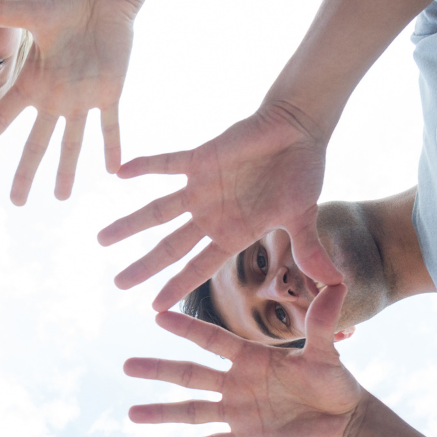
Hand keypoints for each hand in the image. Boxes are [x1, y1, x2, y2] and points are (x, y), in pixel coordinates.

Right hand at [0, 0, 141, 203]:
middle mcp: (54, 97)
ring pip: (72, 142)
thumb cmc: (66, 1)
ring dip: (67, 170)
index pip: (3, 119)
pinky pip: (110, 126)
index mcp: (32, 82)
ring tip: (61, 197)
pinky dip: (111, 146)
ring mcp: (81, 98)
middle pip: (36, 143)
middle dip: (27, 173)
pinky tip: (112, 171)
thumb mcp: (31, 12)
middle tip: (18, 203)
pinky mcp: (109, 93)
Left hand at [100, 104, 343, 311]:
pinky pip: (166, 163)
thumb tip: (335, 285)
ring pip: (157, 211)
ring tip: (101, 239)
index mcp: (232, 233)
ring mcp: (200, 188)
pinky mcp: (198, 159)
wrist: (298, 128)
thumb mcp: (303, 216)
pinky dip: (144, 166)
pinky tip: (119, 173)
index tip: (152, 308)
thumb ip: (309, 250)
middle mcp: (210, 215)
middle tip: (117, 284)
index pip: (198, 267)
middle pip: (169, 246)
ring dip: (130, 224)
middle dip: (143, 265)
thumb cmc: (302, 172)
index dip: (176, 287)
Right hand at [124, 285, 365, 436]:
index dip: (187, 329)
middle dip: (158, 370)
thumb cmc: (334, 382)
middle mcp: (236, 383)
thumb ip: (322, 324)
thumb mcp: (326, 354)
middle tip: (127, 366)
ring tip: (132, 413)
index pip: (212, 341)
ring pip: (192, 411)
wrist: (343, 420)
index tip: (158, 314)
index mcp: (251, 359)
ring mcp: (238, 412)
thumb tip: (338, 285)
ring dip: (162, 413)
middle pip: (190, 375)